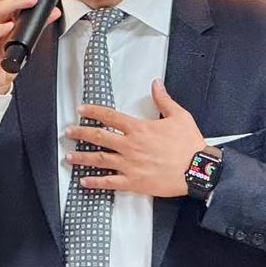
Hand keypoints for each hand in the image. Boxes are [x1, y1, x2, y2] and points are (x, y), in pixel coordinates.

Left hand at [65, 79, 204, 196]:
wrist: (198, 170)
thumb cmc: (189, 144)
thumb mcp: (179, 116)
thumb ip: (163, 100)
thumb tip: (156, 84)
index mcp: (139, 129)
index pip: (110, 117)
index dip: (93, 111)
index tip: (81, 110)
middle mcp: (130, 146)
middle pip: (99, 137)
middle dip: (80, 133)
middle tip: (68, 132)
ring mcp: (130, 165)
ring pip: (100, 160)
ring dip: (82, 158)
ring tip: (68, 156)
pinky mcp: (134, 182)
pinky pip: (110, 182)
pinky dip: (95, 182)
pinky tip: (84, 181)